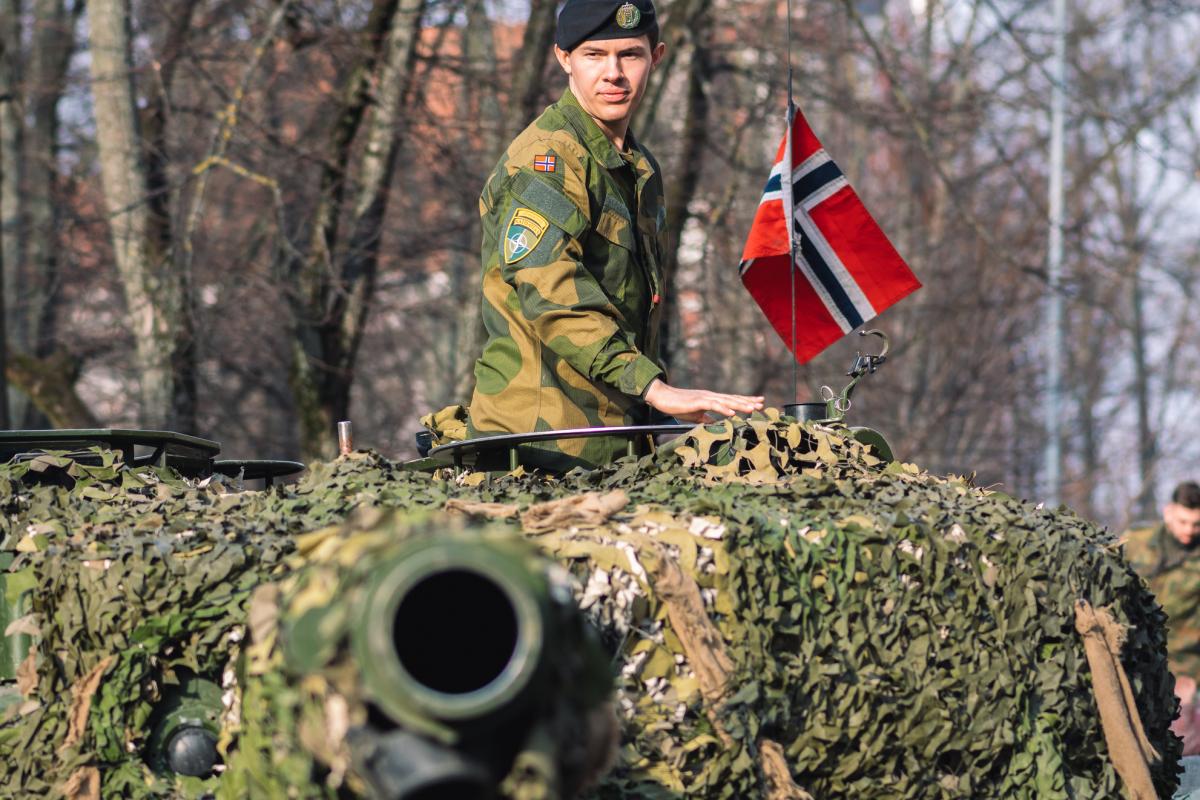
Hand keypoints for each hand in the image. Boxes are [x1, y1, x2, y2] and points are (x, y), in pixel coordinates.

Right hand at [643, 379, 763, 423]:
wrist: (662, 397)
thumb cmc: (678, 406)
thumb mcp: (696, 415)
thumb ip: (708, 419)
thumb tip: (718, 425)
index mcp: (711, 399)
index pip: (731, 400)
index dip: (745, 401)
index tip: (758, 403)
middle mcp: (711, 396)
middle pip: (733, 399)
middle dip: (748, 401)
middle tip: (762, 404)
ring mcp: (705, 397)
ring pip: (726, 401)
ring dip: (740, 405)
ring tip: (752, 408)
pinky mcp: (697, 401)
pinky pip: (713, 405)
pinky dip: (723, 409)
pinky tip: (732, 413)